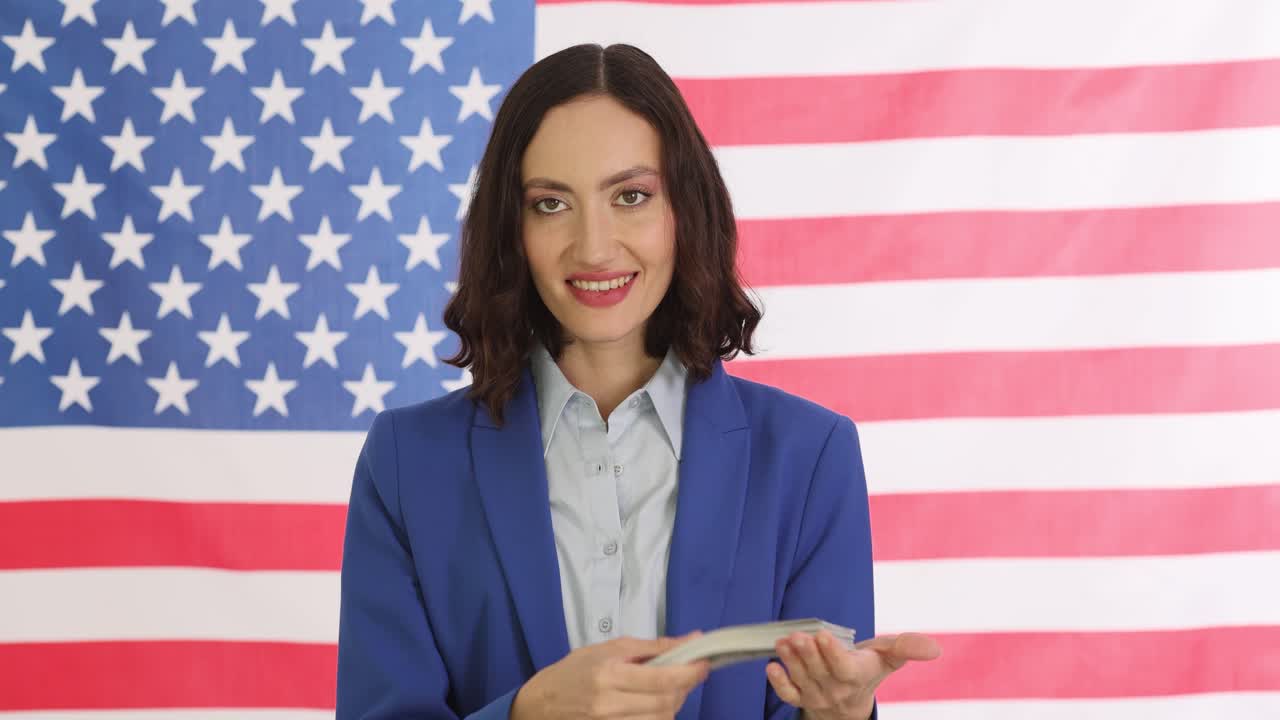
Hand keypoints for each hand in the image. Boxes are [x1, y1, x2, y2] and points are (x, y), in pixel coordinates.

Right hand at [511, 632, 710, 719]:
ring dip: (672, 704)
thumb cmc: (575, 671)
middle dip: (684, 688)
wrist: (541, 705)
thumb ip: (653, 647)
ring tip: (666, 689)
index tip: (704, 663)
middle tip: (686, 674)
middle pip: (667, 703)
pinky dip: (657, 718)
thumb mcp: (610, 649)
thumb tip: (691, 639)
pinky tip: (652, 705)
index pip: (662, 678)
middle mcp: (610, 704)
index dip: (690, 672)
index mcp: (610, 674)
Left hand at [766, 631, 941, 719]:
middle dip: (807, 653)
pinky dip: (778, 683)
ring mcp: (816, 695)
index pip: (844, 667)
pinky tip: (770, 666)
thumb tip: (935, 648)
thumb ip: (907, 647)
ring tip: (782, 642)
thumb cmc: (869, 668)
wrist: (852, 701)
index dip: (832, 652)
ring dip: (790, 661)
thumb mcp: (889, 656)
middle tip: (796, 636)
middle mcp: (835, 689)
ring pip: (802, 679)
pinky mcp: (801, 698)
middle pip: (819, 672)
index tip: (823, 634)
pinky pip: (788, 694)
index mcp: (857, 676)